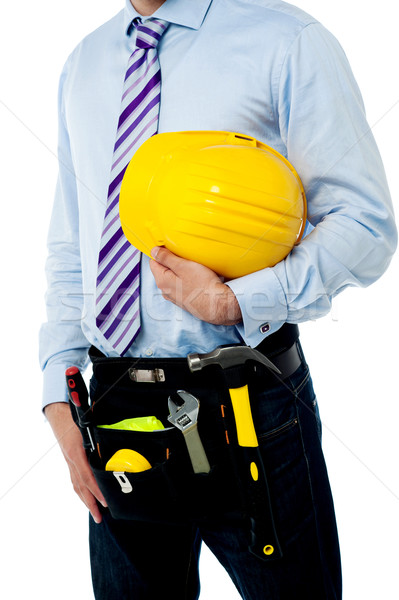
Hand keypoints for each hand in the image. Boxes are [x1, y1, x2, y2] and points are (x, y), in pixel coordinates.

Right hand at [45, 402, 106, 523]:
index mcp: (76, 454)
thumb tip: (116, 447)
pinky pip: (75, 480)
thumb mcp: (89, 427)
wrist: (59, 414)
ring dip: (85, 500)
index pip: (87, 477)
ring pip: (77, 486)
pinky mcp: (69, 461)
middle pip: (81, 487)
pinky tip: (86, 496)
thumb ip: (100, 438)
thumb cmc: (75, 418)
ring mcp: (69, 462)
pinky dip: (81, 491)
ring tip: (95, 512)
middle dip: (91, 504)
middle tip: (100, 517)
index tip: (106, 502)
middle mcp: (71, 461)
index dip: (96, 491)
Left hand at [149, 246, 241, 324]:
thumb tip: (154, 251)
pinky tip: (197, 277)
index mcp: (162, 281)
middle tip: (186, 257)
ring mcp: (174, 296)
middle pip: (164, 269)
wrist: (218, 304)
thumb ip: (166, 258)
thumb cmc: (202, 286)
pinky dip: (187, 279)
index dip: (162, 252)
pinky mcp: (184, 299)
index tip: (172, 248)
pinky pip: (181, 284)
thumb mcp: (183, 266)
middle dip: (173, 261)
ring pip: (174, 277)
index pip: (153, 261)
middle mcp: (165, 290)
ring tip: (193, 267)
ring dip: (181, 270)